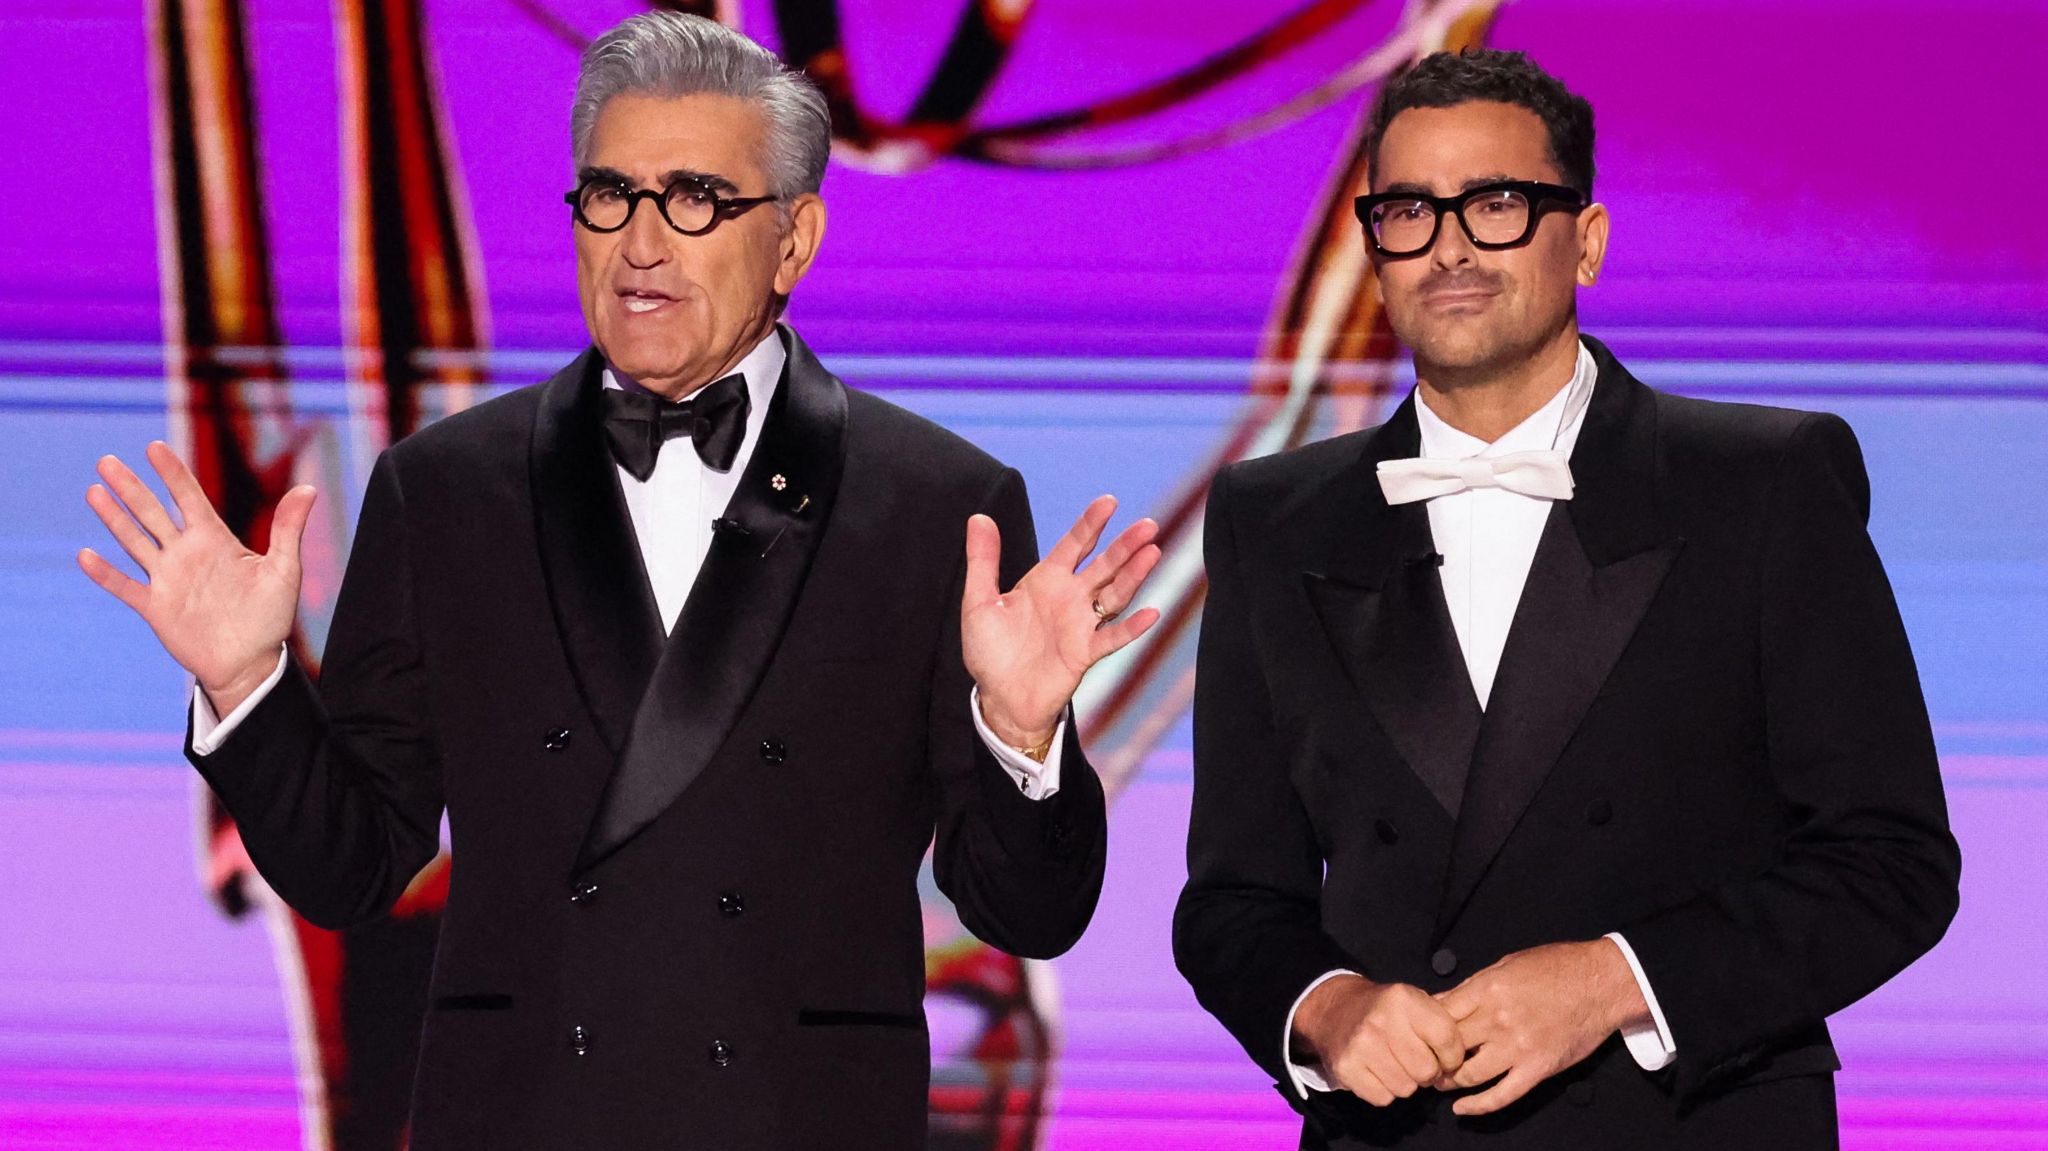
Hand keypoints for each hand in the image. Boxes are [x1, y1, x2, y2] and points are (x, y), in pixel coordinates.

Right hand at [78, 441, 315, 714]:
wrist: (251, 663)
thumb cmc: (270, 616)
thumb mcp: (284, 569)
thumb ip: (288, 528)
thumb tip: (309, 488)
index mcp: (215, 540)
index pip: (189, 497)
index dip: (172, 473)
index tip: (154, 447)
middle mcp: (186, 554)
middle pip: (152, 513)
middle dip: (131, 487)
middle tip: (106, 460)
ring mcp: (168, 579)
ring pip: (134, 541)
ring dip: (114, 518)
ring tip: (94, 490)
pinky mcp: (156, 607)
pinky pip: (126, 587)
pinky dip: (106, 573)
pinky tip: (85, 555)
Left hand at [962, 494, 1161, 746]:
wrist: (998, 697)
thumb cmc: (990, 651)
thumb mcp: (979, 601)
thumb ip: (983, 560)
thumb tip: (979, 518)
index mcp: (1046, 580)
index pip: (1075, 545)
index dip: (1091, 524)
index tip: (1108, 502)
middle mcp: (1070, 598)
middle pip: (1104, 565)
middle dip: (1125, 545)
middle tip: (1148, 525)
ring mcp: (1081, 624)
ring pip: (1114, 594)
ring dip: (1134, 575)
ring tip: (1153, 553)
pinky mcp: (1085, 653)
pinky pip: (1112, 638)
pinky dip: (1132, 628)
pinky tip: (1151, 613)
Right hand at [1292, 974, 1465, 1105]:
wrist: (1336, 1011)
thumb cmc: (1386, 1010)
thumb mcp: (1414, 1002)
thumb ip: (1441, 1024)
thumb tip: (1461, 1061)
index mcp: (1403, 999)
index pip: (1447, 1039)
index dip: (1452, 1056)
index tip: (1445, 1057)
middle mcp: (1381, 1020)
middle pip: (1427, 1070)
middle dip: (1427, 1072)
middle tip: (1415, 1061)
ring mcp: (1361, 1045)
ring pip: (1406, 1088)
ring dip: (1405, 1082)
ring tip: (1394, 1064)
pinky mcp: (1346, 1067)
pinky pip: (1383, 1098)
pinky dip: (1384, 1091)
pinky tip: (1377, 1072)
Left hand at [1435, 939, 1648, 1115]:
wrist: (1601, 983)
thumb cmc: (1556, 967)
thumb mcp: (1507, 964)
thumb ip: (1474, 986)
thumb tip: (1442, 1000)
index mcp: (1487, 990)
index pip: (1439, 1014)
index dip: (1422, 1027)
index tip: (1416, 1034)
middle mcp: (1497, 1020)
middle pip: (1448, 1045)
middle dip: (1430, 1056)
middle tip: (1422, 1062)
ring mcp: (1517, 1047)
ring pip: (1469, 1074)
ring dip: (1449, 1081)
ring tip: (1440, 1082)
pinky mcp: (1537, 1068)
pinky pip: (1502, 1094)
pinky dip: (1478, 1106)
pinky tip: (1461, 1109)